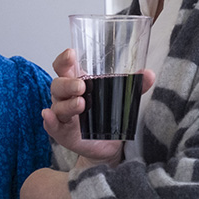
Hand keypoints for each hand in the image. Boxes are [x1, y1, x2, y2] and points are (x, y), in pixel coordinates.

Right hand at [42, 48, 154, 164]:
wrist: (108, 144)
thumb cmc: (108, 114)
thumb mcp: (120, 98)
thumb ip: (133, 86)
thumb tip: (148, 74)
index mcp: (76, 82)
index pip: (63, 67)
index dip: (64, 60)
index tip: (71, 54)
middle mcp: (65, 97)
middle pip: (57, 84)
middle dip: (68, 83)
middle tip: (82, 85)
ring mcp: (63, 115)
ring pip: (57, 105)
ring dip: (66, 104)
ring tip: (81, 104)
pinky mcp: (63, 132)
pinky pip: (52, 126)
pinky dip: (50, 121)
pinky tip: (49, 116)